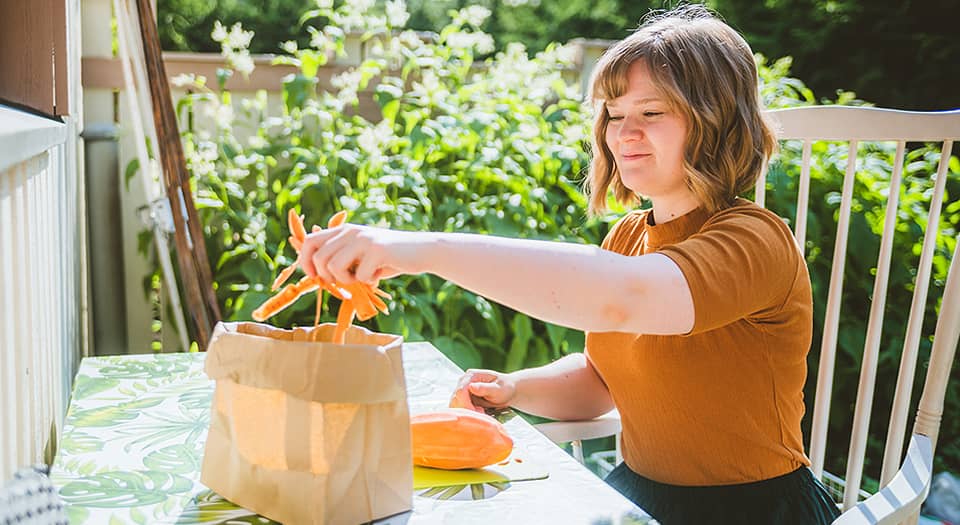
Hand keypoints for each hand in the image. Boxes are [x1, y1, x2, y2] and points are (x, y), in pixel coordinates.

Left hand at [298, 223, 431, 283]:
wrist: (421, 251)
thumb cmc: (389, 259)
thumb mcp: (361, 255)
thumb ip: (341, 259)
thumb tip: (316, 276)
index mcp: (344, 230)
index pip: (309, 242)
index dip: (305, 262)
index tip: (316, 278)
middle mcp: (351, 231)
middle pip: (319, 258)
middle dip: (328, 277)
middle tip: (346, 281)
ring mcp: (364, 239)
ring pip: (334, 267)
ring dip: (347, 280)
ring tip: (362, 278)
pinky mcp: (377, 250)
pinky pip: (359, 275)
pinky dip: (369, 281)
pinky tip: (380, 274)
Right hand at [449, 369, 515, 413]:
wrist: (508, 391)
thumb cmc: (505, 388)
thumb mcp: (498, 389)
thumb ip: (485, 388)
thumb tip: (471, 387)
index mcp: (472, 375)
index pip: (461, 390)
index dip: (466, 403)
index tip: (479, 412)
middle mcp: (464, 381)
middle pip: (456, 398)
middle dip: (467, 409)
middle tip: (482, 413)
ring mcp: (463, 389)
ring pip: (456, 404)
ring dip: (467, 412)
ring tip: (482, 412)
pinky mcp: (464, 398)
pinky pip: (460, 407)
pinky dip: (468, 413)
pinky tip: (479, 412)